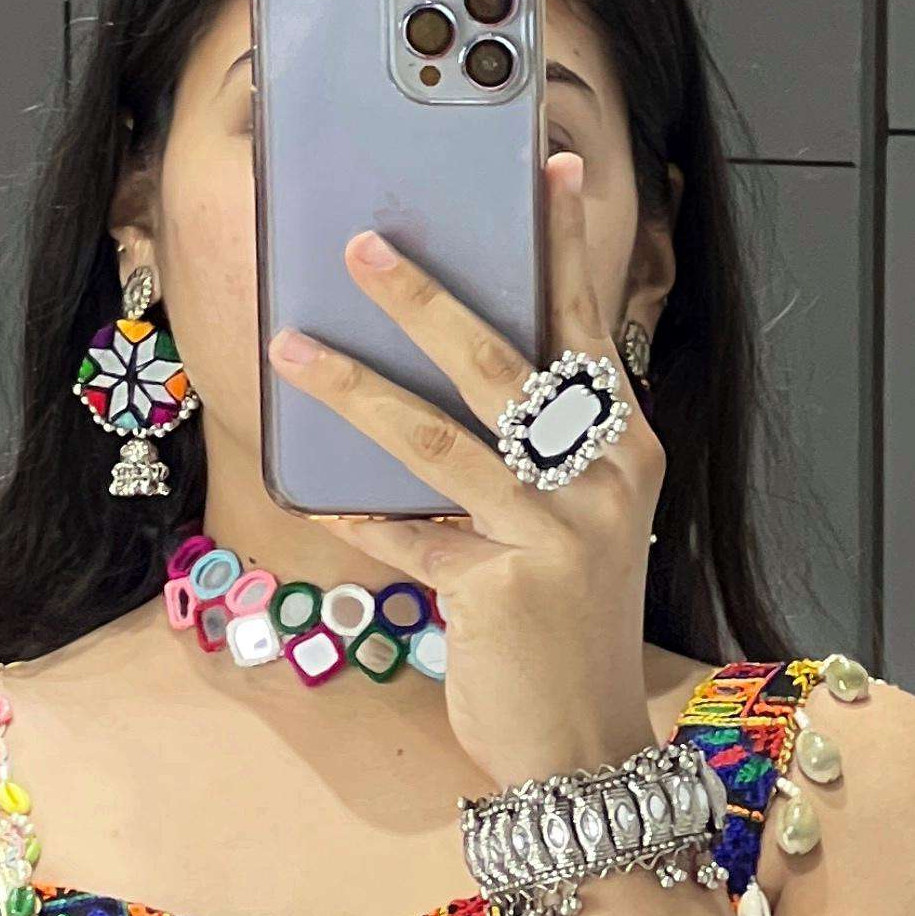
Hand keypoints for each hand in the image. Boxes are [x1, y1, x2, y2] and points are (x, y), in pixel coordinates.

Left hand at [264, 147, 661, 790]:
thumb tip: (436, 380)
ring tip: (292, 347)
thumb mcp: (567, 530)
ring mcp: (555, 534)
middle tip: (362, 244)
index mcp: (623, 448)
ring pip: (439, 440)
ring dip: (356, 388)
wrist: (583, 750)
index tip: (548, 165)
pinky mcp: (503, 589)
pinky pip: (409, 536)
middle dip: (425, 298)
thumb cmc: (561, 633)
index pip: (584, 327)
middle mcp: (599, 480)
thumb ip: (525, 458)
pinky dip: (357, 514)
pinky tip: (307, 488)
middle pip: (502, 364)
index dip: (564, 245)